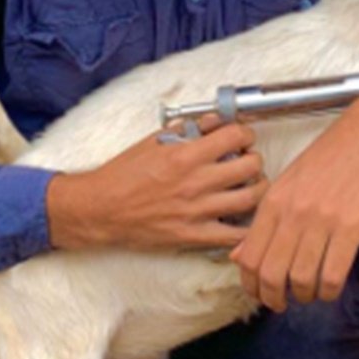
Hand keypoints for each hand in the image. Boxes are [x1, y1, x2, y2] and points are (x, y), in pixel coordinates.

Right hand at [47, 119, 265, 251]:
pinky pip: (233, 235)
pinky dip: (246, 227)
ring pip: (250, 199)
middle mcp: (195, 183)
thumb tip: (213, 123)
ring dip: (257, 189)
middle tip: (248, 160)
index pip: (235, 137)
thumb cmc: (123, 174)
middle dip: (254, 159)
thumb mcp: (153, 141)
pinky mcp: (192, 236)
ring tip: (250, 186)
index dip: (245, 134)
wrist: (100, 209)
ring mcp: (196, 211)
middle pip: (250, 166)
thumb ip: (186, 130)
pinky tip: (244, 218)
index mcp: (185, 155)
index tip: (242, 137)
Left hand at [229, 87, 358, 311]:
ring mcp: (322, 219)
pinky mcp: (352, 226)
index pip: (248, 256)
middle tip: (283, 303)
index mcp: (274, 200)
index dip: (251, 285)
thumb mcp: (290, 181)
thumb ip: (265, 219)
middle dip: (274, 298)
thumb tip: (237, 255)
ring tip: (311, 294)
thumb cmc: (334, 155)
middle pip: (270, 274)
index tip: (261, 293)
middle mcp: (293, 212)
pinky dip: (330, 291)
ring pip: (301, 279)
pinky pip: (333, 274)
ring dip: (305, 296)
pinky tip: (332, 288)